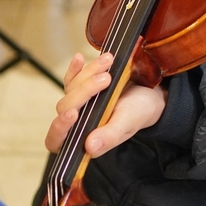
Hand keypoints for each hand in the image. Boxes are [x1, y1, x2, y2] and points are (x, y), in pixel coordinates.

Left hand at [45, 53, 167, 157]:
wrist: (148, 95)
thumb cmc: (138, 113)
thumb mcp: (127, 124)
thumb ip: (109, 136)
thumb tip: (90, 147)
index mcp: (84, 139)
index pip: (57, 141)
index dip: (59, 129)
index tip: (73, 113)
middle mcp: (77, 122)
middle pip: (66, 107)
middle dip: (86, 91)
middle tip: (108, 79)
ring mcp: (78, 104)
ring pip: (71, 88)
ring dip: (88, 74)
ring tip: (109, 61)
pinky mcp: (81, 88)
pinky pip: (72, 77)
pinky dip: (75, 68)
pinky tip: (79, 58)